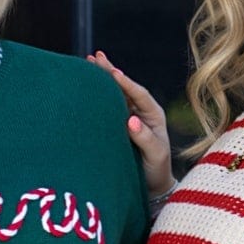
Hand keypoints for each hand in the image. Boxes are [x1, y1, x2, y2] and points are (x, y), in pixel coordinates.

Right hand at [87, 50, 173, 199]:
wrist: (152, 187)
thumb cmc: (156, 170)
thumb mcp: (155, 155)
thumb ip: (144, 138)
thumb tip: (130, 120)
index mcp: (153, 115)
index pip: (138, 94)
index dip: (125, 82)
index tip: (112, 71)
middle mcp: (141, 113)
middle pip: (124, 88)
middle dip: (109, 72)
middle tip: (95, 56)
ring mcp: (128, 118)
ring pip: (114, 95)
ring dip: (102, 79)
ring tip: (88, 62)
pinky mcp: (118, 127)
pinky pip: (108, 108)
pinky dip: (98, 96)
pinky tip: (87, 86)